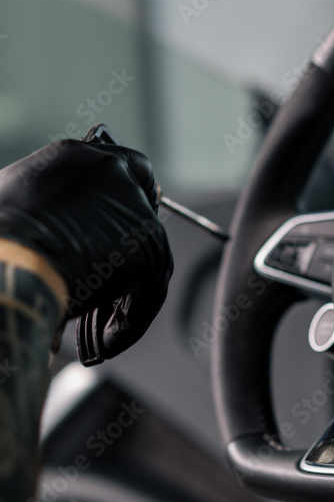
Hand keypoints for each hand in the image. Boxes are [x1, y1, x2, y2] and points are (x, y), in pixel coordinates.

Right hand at [0, 137, 172, 361]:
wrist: (9, 262)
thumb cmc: (1, 239)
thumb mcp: (13, 202)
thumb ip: (42, 203)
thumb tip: (47, 226)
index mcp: (81, 159)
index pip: (127, 168)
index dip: (130, 200)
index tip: (124, 228)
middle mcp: (115, 176)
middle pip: (139, 217)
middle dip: (124, 258)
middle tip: (106, 293)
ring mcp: (136, 211)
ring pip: (145, 259)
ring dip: (122, 298)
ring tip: (94, 331)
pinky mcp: (150, 249)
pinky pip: (151, 291)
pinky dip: (130, 320)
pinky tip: (104, 342)